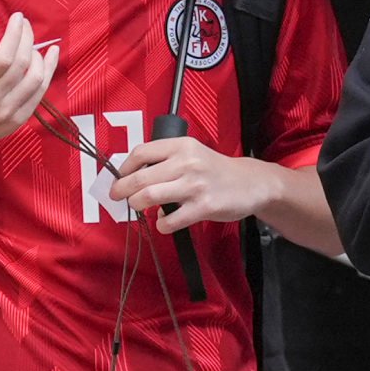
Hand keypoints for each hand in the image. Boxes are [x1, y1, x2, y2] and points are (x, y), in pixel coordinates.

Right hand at [0, 11, 59, 150]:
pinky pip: (40, 92)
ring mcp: (7, 112)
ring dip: (38, 56)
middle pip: (20, 65)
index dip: (14, 35)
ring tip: (32, 46)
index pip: (2, 57)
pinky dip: (48, 70)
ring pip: (35, 78)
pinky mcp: (20, 119)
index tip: (18, 19)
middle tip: (26, 27)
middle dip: (27, 39)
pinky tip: (50, 56)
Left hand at [106, 130, 274, 234]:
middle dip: (123, 189)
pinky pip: (170, 220)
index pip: (141, 153)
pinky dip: (161, 224)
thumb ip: (166, 159)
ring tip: (138, 207)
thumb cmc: (215, 170)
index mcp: (182, 146)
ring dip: (137, 204)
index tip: (119, 177)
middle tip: (118, 196)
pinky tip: (164, 222)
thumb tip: (133, 174)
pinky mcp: (203, 207)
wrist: (251, 183)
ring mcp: (195, 185)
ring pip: (150, 197)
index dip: (124, 167)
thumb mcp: (192, 153)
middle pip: (141, 177)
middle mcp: (187, 162)